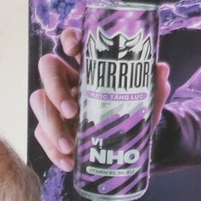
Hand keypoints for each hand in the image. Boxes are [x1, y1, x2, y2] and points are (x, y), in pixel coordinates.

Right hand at [29, 27, 170, 171]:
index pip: (72, 41)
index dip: (69, 38)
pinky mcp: (51, 129)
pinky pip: (42, 135)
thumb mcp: (146, 102)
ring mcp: (56, 104)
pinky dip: (52, 151)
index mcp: (90, 65)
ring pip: (39, 103)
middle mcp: (68, 80)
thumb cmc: (133, 115)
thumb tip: (161, 69)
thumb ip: (153, 86)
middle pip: (48, 69)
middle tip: (72, 112)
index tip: (74, 50)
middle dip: (56, 89)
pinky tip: (68, 162)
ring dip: (51, 125)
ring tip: (69, 146)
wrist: (128, 147)